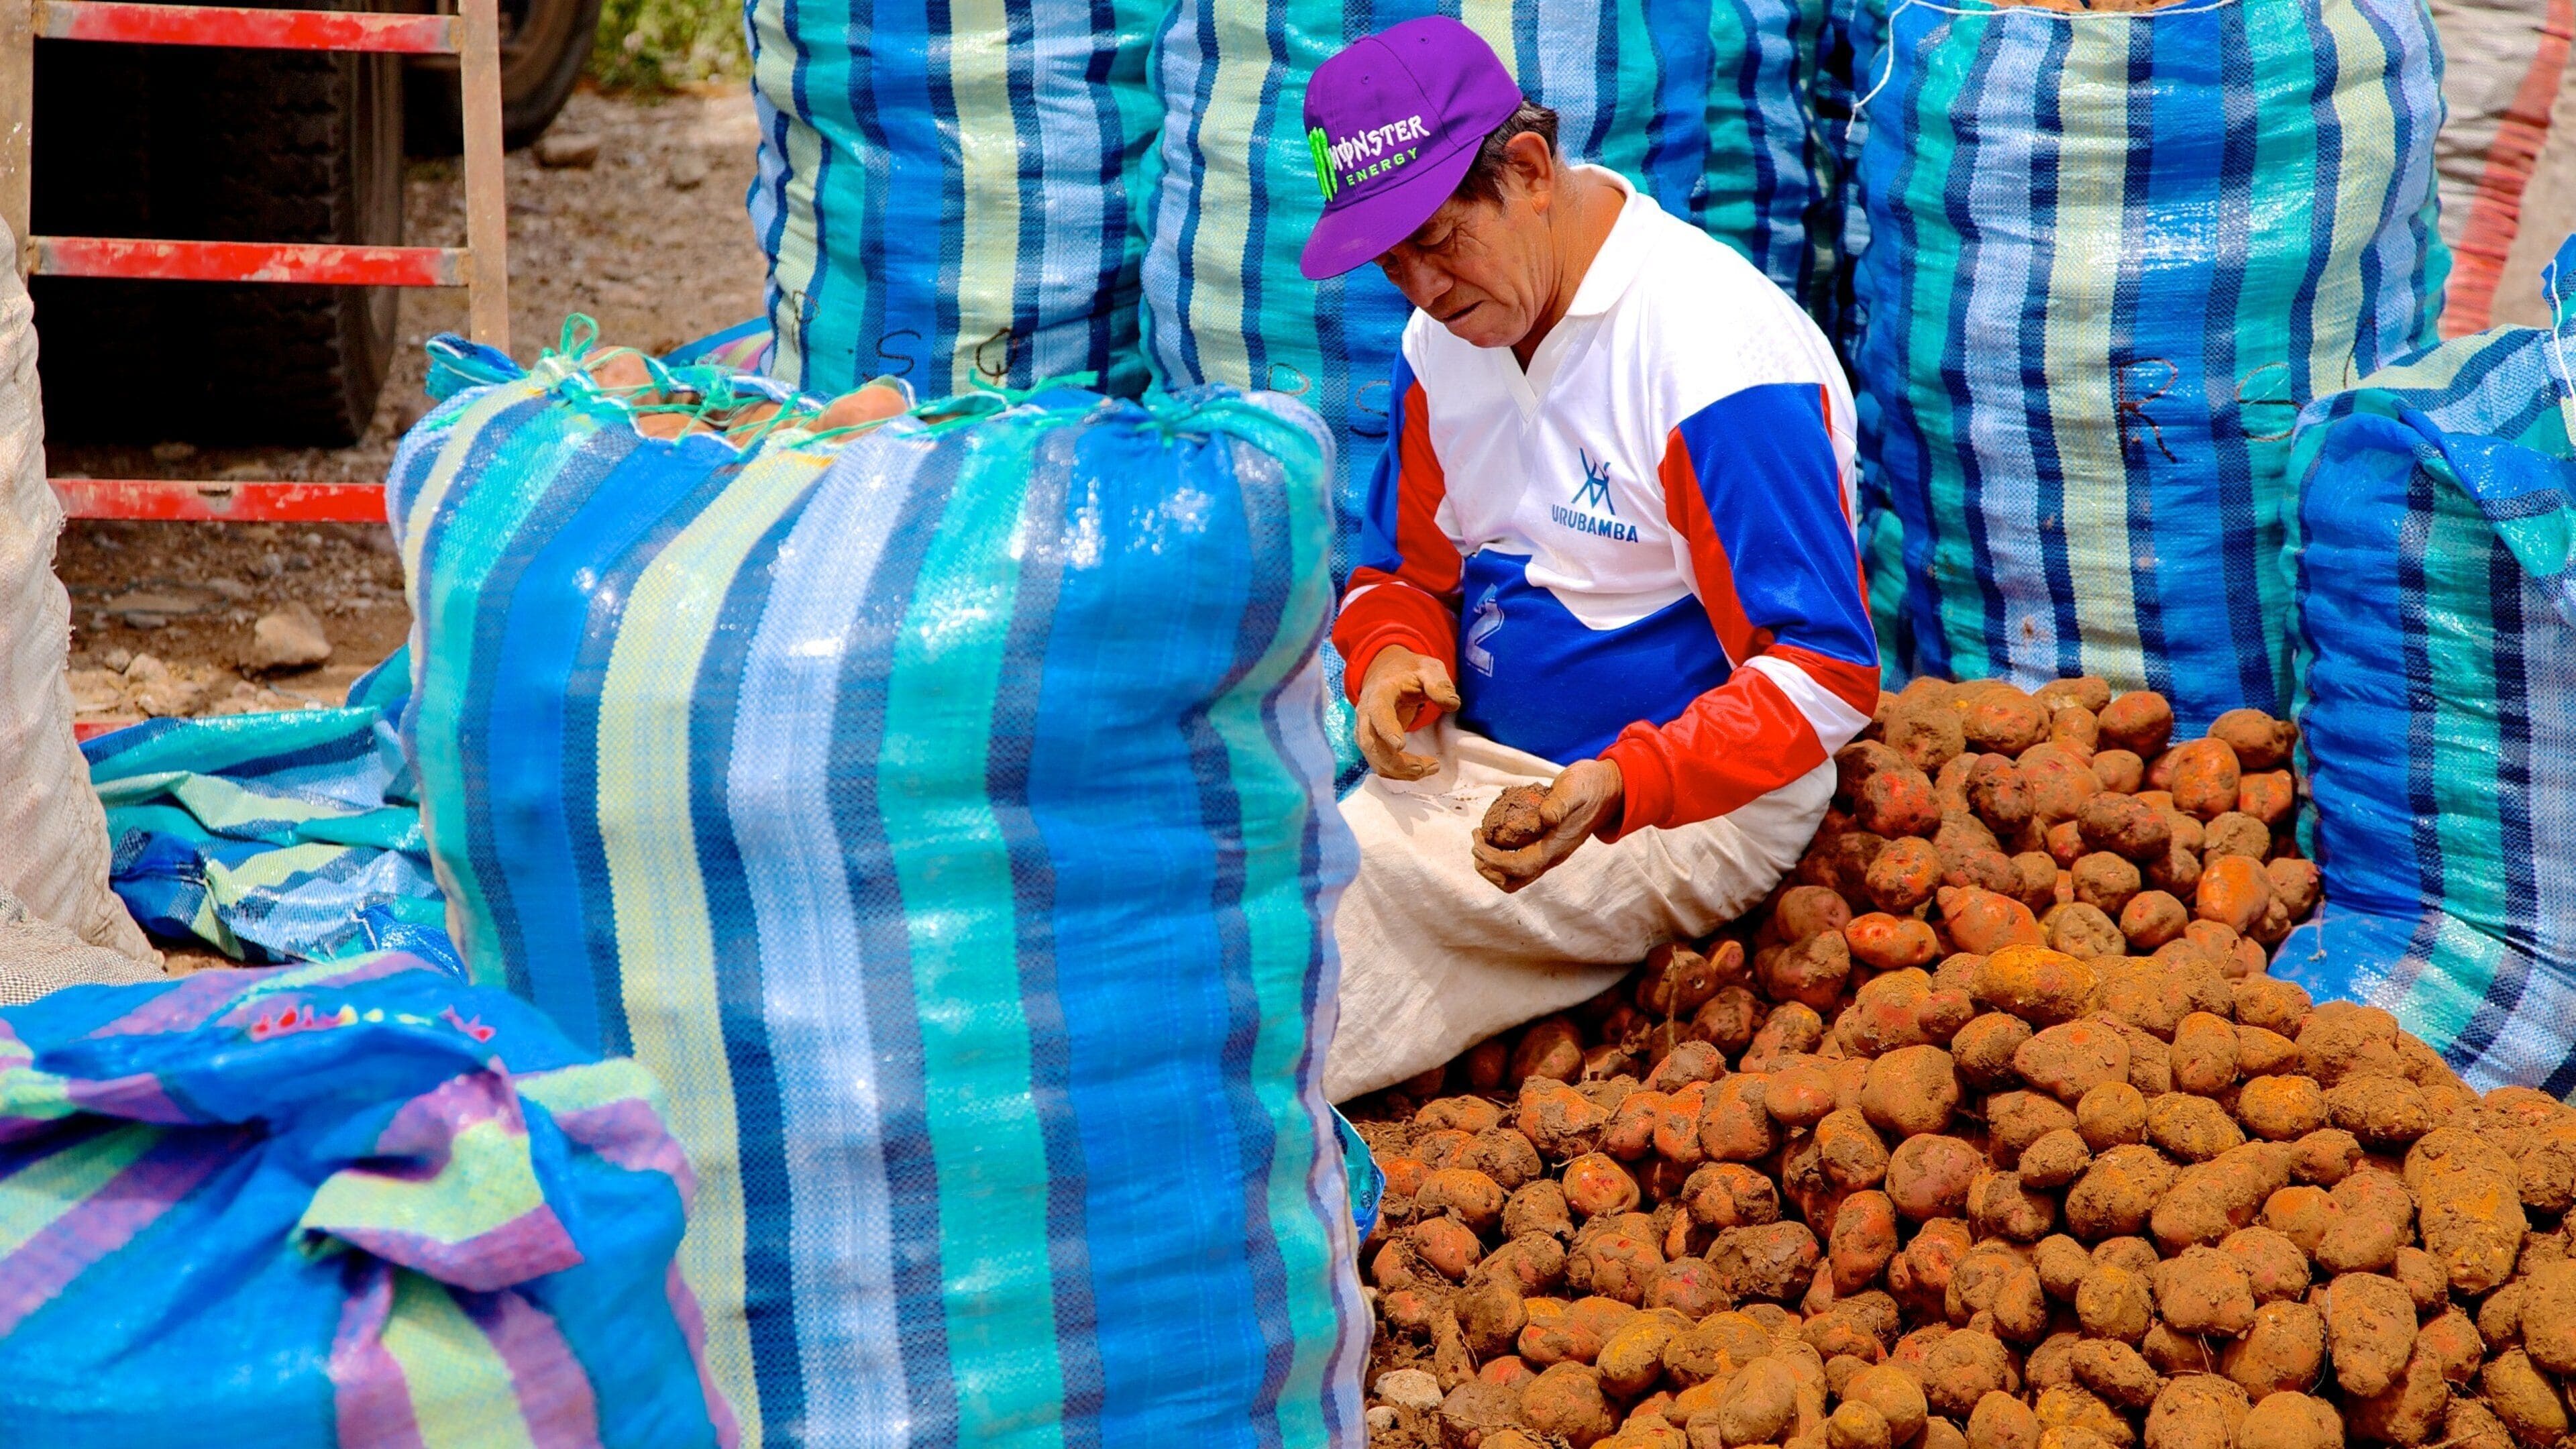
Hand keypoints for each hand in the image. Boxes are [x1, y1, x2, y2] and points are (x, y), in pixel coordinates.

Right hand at [1355, 644, 1460, 780]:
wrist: (1388, 672)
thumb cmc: (1410, 672)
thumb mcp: (1428, 669)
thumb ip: (1439, 684)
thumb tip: (1452, 703)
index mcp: (1379, 693)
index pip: (1377, 712)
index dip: (1386, 729)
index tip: (1401, 745)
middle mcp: (1366, 714)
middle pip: (1372, 743)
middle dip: (1396, 761)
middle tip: (1425, 767)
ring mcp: (1366, 731)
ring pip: (1375, 758)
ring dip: (1400, 771)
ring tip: (1430, 768)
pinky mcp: (1372, 743)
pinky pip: (1380, 764)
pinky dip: (1398, 773)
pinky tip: (1421, 770)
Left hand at [1472, 758, 1624, 891]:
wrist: (1610, 789)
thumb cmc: (1591, 787)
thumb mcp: (1575, 788)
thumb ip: (1560, 803)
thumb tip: (1545, 817)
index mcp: (1556, 847)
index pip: (1519, 867)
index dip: (1494, 859)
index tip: (1477, 842)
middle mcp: (1552, 856)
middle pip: (1514, 881)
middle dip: (1489, 868)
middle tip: (1475, 844)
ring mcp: (1550, 852)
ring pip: (1517, 875)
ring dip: (1494, 865)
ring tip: (1480, 842)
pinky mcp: (1548, 845)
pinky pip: (1521, 861)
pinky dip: (1502, 854)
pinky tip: (1495, 834)